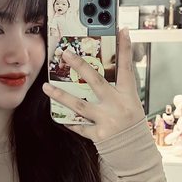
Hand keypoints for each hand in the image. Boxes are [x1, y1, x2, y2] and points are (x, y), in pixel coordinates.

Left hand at [42, 27, 145, 142]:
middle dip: (80, 65)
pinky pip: (79, 126)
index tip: (122, 30)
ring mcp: (107, 120)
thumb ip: (118, 89)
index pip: (127, 68)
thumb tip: (102, 72)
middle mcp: (117, 105)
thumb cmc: (131, 124)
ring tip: (46, 87)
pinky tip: (59, 116)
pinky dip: (70, 121)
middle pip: (96, 81)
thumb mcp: (131, 103)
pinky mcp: (99, 135)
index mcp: (128, 95)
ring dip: (60, 95)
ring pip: (79, 105)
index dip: (125, 49)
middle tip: (65, 54)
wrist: (135, 151)